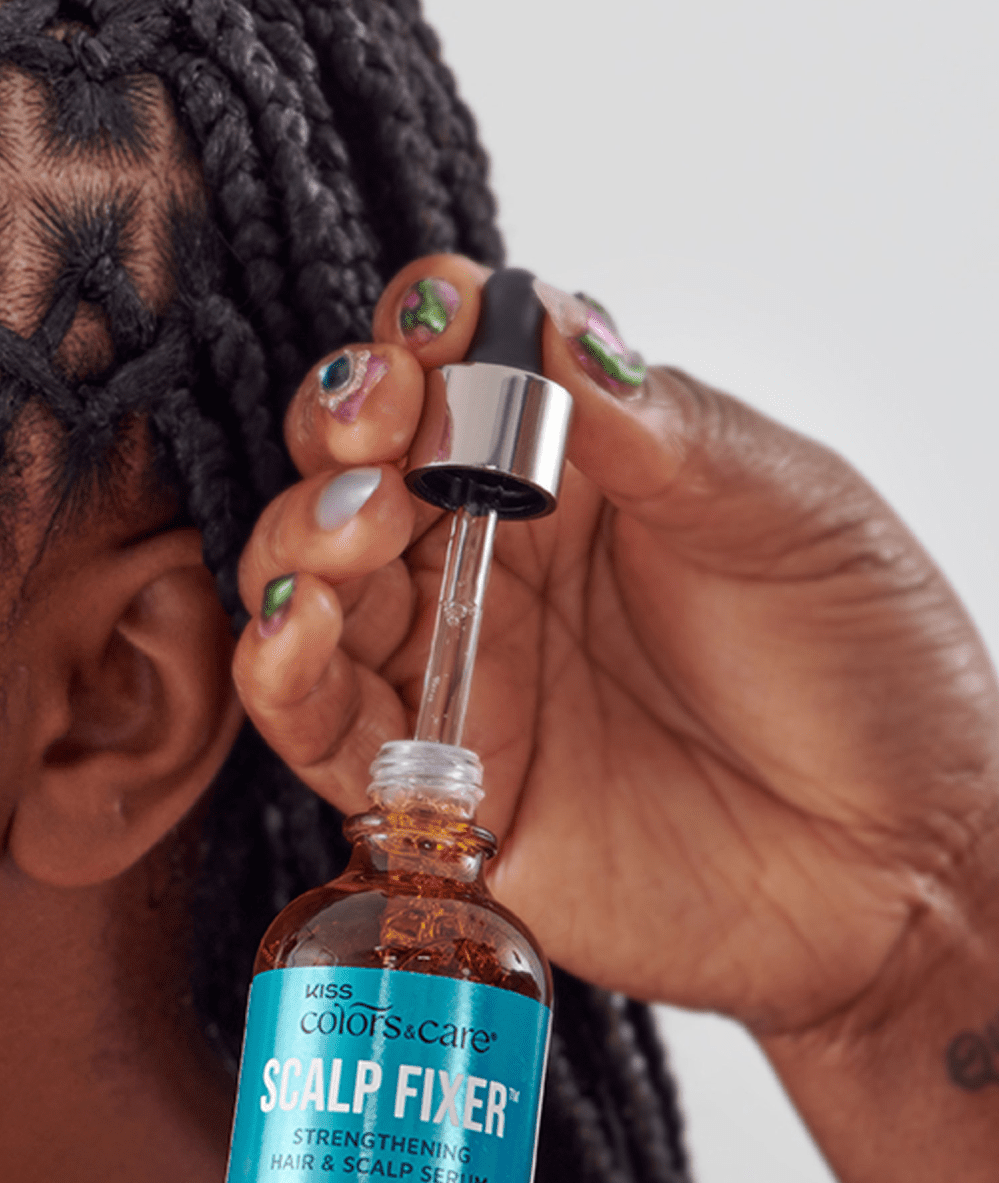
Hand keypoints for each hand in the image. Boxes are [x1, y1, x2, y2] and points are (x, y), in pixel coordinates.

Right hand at [231, 258, 998, 1041]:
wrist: (903, 864)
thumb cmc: (868, 675)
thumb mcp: (781, 511)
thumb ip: (650, 423)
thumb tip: (546, 318)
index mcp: (569, 475)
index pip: (451, 374)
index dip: (418, 337)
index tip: (435, 329)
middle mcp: (489, 563)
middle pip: (349, 466)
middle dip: (337, 425)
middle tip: (380, 425)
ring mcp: (450, 671)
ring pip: (309, 581)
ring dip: (299, 536)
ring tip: (354, 527)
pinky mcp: (426, 787)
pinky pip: (316, 724)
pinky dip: (279, 671)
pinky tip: (298, 626)